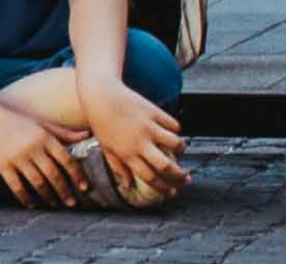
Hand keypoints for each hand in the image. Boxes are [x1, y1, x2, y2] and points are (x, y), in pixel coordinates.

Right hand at [0, 105, 88, 206]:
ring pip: (38, 183)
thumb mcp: (41, 124)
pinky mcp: (2, 165)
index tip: (84, 188)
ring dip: (48, 197)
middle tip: (72, 203)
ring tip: (55, 204)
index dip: (78, 175)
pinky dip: (26, 198)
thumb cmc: (15, 120)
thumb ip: (64, 133)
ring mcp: (17, 157)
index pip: (67, 159)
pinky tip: (33, 204)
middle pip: (54, 175)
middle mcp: (32, 147)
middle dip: (65, 192)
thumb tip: (88, 135)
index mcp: (44, 136)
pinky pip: (18, 187)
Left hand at [82, 81, 184, 200]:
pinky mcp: (153, 111)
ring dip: (181, 149)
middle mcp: (139, 141)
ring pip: (175, 143)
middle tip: (186, 178)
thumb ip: (118, 167)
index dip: (163, 187)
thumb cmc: (101, 122)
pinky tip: (173, 132)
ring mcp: (147, 126)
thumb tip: (128, 185)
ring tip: (180, 150)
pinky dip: (176, 130)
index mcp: (126, 153)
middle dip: (180, 176)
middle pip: (166, 165)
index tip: (172, 191)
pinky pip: (173, 125)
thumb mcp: (106, 147)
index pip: (149, 177)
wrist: (100, 94)